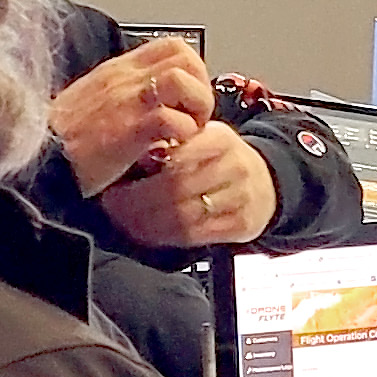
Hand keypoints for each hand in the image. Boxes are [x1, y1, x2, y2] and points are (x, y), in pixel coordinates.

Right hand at [48, 37, 215, 192]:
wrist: (36, 165)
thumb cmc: (61, 144)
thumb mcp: (92, 106)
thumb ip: (123, 100)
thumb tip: (158, 109)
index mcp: (116, 71)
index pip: (171, 47)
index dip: (193, 72)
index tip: (188, 103)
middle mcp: (123, 78)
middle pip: (185, 56)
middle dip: (201, 88)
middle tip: (194, 119)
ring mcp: (126, 101)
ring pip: (182, 79)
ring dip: (195, 109)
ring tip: (185, 134)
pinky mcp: (128, 130)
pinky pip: (172, 119)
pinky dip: (182, 135)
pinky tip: (170, 151)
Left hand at [113, 117, 279, 252]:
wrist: (264, 182)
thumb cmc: (218, 160)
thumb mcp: (199, 140)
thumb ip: (169, 145)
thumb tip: (132, 159)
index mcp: (220, 138)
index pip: (176, 159)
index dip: (141, 175)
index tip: (115, 185)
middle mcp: (235, 166)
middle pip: (177, 189)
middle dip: (137, 202)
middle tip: (112, 207)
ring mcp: (242, 197)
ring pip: (184, 216)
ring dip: (147, 223)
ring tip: (124, 221)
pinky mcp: (243, 224)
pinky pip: (196, 235)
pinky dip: (166, 238)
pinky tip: (148, 234)